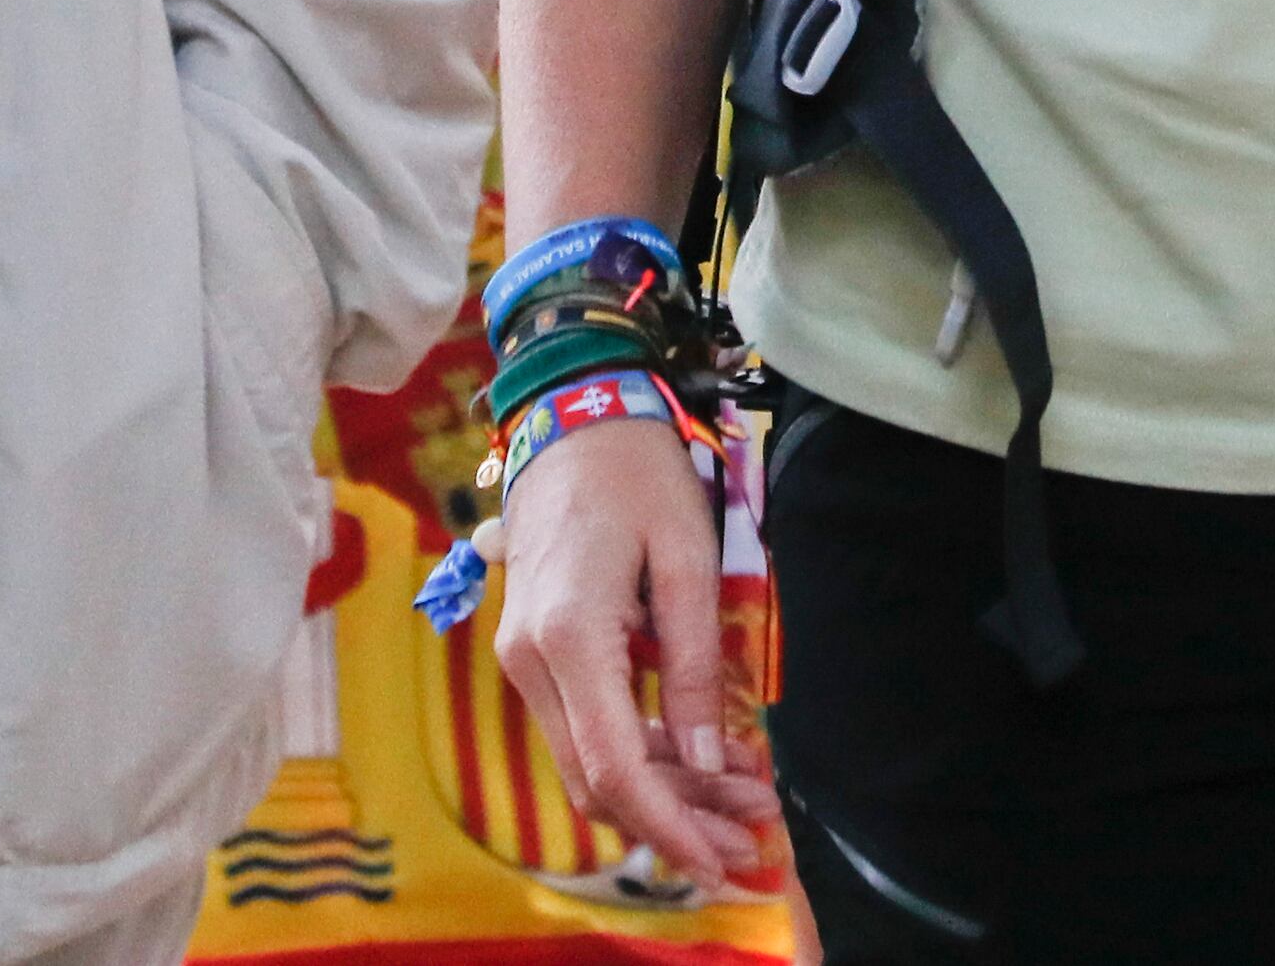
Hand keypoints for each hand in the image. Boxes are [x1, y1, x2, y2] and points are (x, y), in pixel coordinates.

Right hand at [489, 414, 782, 890]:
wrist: (571, 418)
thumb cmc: (637, 474)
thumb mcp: (687, 560)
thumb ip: (696, 664)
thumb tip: (711, 759)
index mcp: (570, 637)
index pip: (615, 767)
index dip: (669, 823)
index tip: (721, 856)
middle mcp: (531, 662)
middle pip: (598, 779)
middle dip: (675, 817)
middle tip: (751, 826)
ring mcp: (523, 660)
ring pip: (588, 762)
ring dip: (661, 789)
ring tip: (741, 793)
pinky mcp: (533, 655)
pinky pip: (582, 729)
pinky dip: (637, 754)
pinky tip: (695, 756)